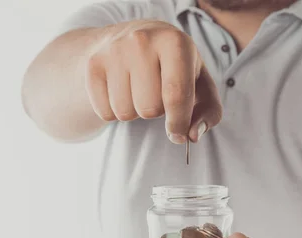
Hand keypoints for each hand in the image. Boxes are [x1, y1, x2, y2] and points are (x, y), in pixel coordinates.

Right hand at [86, 20, 222, 143]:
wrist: (132, 39)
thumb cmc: (173, 67)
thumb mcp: (200, 83)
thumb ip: (209, 112)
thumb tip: (191, 135)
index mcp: (175, 42)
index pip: (176, 95)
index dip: (179, 123)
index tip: (179, 133)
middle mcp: (141, 41)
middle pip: (149, 108)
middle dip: (156, 112)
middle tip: (156, 92)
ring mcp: (113, 51)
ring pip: (125, 112)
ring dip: (135, 112)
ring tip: (139, 90)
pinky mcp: (92, 65)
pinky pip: (105, 112)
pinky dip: (115, 111)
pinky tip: (121, 90)